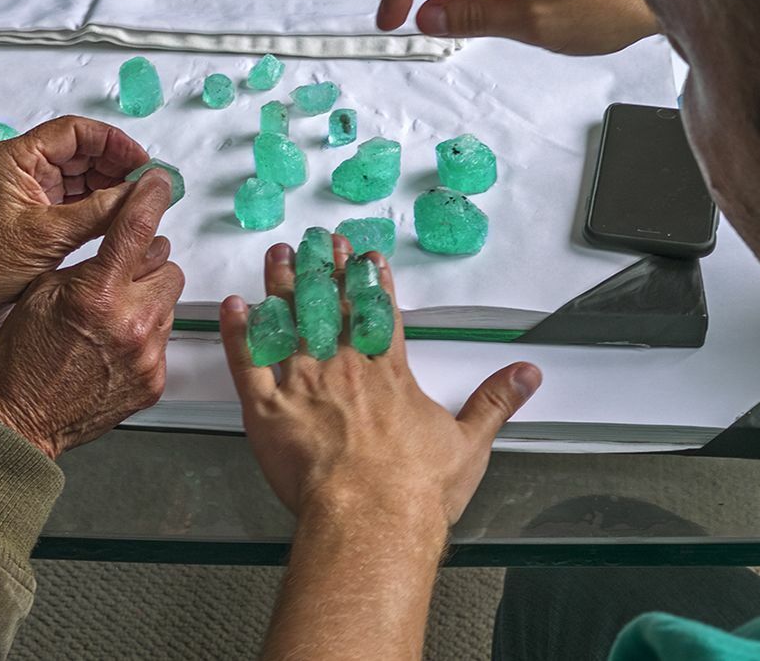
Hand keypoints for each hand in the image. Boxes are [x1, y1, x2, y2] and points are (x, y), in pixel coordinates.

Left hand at [0, 116, 149, 335]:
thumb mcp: (50, 235)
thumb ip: (100, 211)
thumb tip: (141, 192)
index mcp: (16, 159)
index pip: (73, 132)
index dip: (112, 143)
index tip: (140, 161)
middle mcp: (24, 168)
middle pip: (82, 151)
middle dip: (117, 166)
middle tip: (146, 184)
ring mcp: (33, 190)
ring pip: (84, 176)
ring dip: (112, 187)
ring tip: (138, 202)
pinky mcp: (40, 212)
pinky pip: (78, 199)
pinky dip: (101, 205)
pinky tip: (120, 216)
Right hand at [0, 170, 184, 458]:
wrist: (20, 420)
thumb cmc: (22, 357)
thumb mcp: (43, 292)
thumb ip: (88, 264)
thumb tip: (123, 242)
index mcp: (97, 293)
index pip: (138, 228)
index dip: (151, 197)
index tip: (160, 183)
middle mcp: (131, 322)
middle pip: (167, 264)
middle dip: (146, 263)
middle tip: (117, 276)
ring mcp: (147, 354)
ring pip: (170, 300)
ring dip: (148, 299)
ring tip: (113, 318)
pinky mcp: (155, 380)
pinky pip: (166, 339)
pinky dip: (146, 335)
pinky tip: (115, 347)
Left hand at [220, 238, 541, 529]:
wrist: (371, 519)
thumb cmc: (414, 490)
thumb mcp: (470, 443)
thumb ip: (495, 402)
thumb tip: (526, 375)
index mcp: (388, 374)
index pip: (378, 314)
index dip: (370, 283)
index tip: (364, 257)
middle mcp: (344, 369)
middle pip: (330, 307)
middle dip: (322, 270)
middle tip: (316, 241)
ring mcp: (303, 386)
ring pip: (288, 323)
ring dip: (281, 286)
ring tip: (278, 256)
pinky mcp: (267, 411)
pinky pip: (247, 364)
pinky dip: (237, 334)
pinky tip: (233, 307)